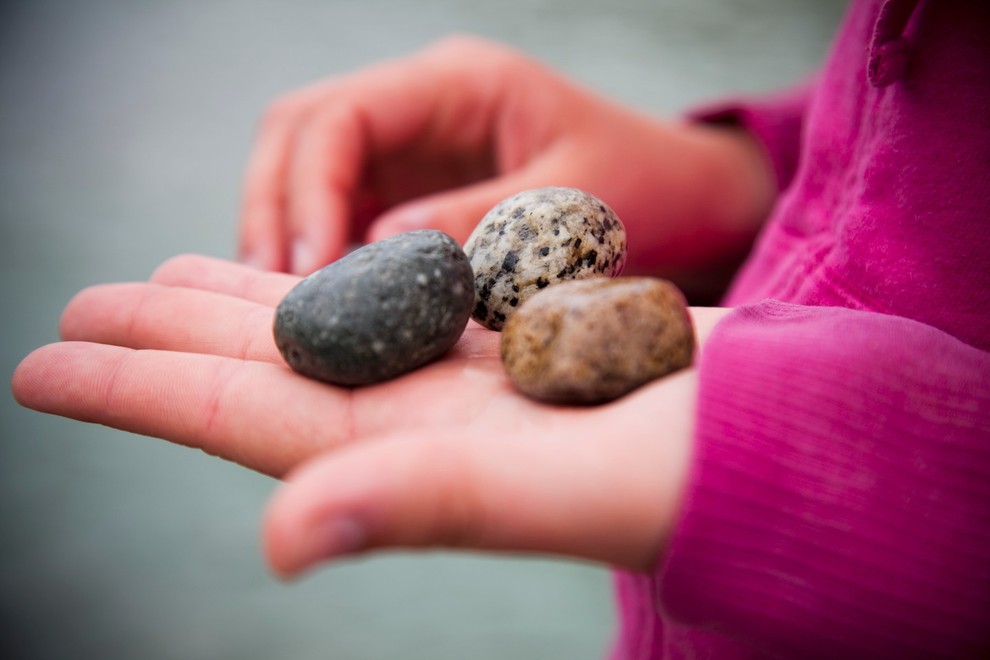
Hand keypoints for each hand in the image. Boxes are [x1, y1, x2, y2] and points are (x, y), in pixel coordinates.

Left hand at [12, 254, 730, 576]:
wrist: (775, 441)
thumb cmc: (692, 473)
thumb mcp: (567, 489)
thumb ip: (429, 506)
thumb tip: (277, 540)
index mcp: (408, 454)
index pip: (240, 417)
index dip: (137, 390)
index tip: (41, 366)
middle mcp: (417, 421)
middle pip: (260, 369)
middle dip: (162, 339)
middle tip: (74, 307)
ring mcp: (457, 382)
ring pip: (321, 332)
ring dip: (239, 305)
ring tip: (166, 274)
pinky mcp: (504, 344)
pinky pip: (393, 307)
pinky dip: (339, 282)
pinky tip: (309, 265)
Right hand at [239, 35, 772, 275]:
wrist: (683, 198)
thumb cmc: (645, 188)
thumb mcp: (571, 205)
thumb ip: (477, 221)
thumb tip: (376, 247)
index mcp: (458, 82)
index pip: (339, 117)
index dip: (307, 191)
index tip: (306, 271)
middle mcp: (421, 103)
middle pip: (300, 133)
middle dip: (273, 211)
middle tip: (276, 296)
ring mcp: (414, 145)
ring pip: (307, 171)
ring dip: (286, 235)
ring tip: (292, 313)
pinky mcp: (415, 189)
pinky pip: (342, 211)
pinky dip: (322, 255)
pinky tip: (327, 308)